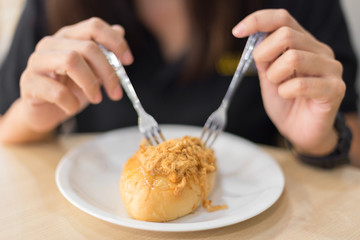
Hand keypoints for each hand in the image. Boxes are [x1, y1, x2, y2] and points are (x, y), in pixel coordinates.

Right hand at [19, 17, 132, 132]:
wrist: (45, 112)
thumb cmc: (70, 89)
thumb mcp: (93, 72)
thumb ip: (104, 53)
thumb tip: (119, 30)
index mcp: (69, 37)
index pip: (94, 27)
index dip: (115, 42)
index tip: (128, 61)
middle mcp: (51, 43)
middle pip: (88, 47)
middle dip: (108, 72)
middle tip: (116, 92)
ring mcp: (37, 61)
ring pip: (71, 60)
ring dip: (91, 84)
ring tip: (97, 99)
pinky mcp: (29, 82)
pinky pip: (57, 91)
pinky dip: (71, 103)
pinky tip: (73, 107)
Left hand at [232, 9, 344, 154]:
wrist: (299, 130)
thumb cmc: (285, 102)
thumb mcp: (268, 76)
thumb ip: (264, 57)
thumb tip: (252, 35)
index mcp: (303, 43)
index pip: (283, 18)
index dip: (258, 20)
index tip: (237, 32)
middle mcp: (320, 50)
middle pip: (286, 35)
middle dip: (264, 56)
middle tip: (267, 75)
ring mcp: (331, 68)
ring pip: (294, 58)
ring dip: (275, 77)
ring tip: (280, 88)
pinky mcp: (335, 89)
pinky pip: (302, 84)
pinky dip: (286, 92)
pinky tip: (289, 97)